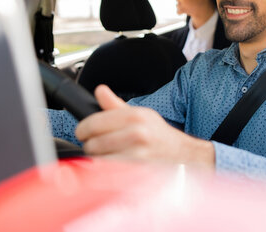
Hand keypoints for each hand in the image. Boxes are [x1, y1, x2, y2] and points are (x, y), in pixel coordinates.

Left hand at [75, 85, 214, 167]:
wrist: (183, 155)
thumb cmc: (159, 136)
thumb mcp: (141, 115)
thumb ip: (116, 105)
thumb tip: (100, 91)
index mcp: (134, 116)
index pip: (94, 122)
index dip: (83, 129)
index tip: (83, 133)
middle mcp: (136, 134)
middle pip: (93, 143)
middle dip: (91, 145)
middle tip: (98, 145)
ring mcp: (137, 155)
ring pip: (98, 160)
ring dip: (98, 160)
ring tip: (107, 156)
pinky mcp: (136, 173)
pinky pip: (108, 173)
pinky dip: (105, 172)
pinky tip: (113, 167)